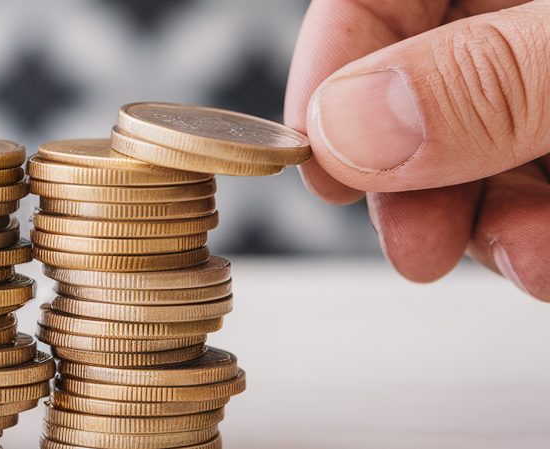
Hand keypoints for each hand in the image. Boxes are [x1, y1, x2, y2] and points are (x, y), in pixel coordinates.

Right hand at [285, 0, 549, 299]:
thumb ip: (484, 81)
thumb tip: (345, 128)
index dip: (328, 73)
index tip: (311, 159)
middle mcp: (520, 16)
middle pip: (413, 86)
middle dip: (406, 178)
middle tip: (408, 237)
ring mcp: (548, 82)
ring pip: (470, 151)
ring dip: (475, 222)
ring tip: (514, 257)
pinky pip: (527, 187)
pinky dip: (526, 232)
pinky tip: (538, 258)